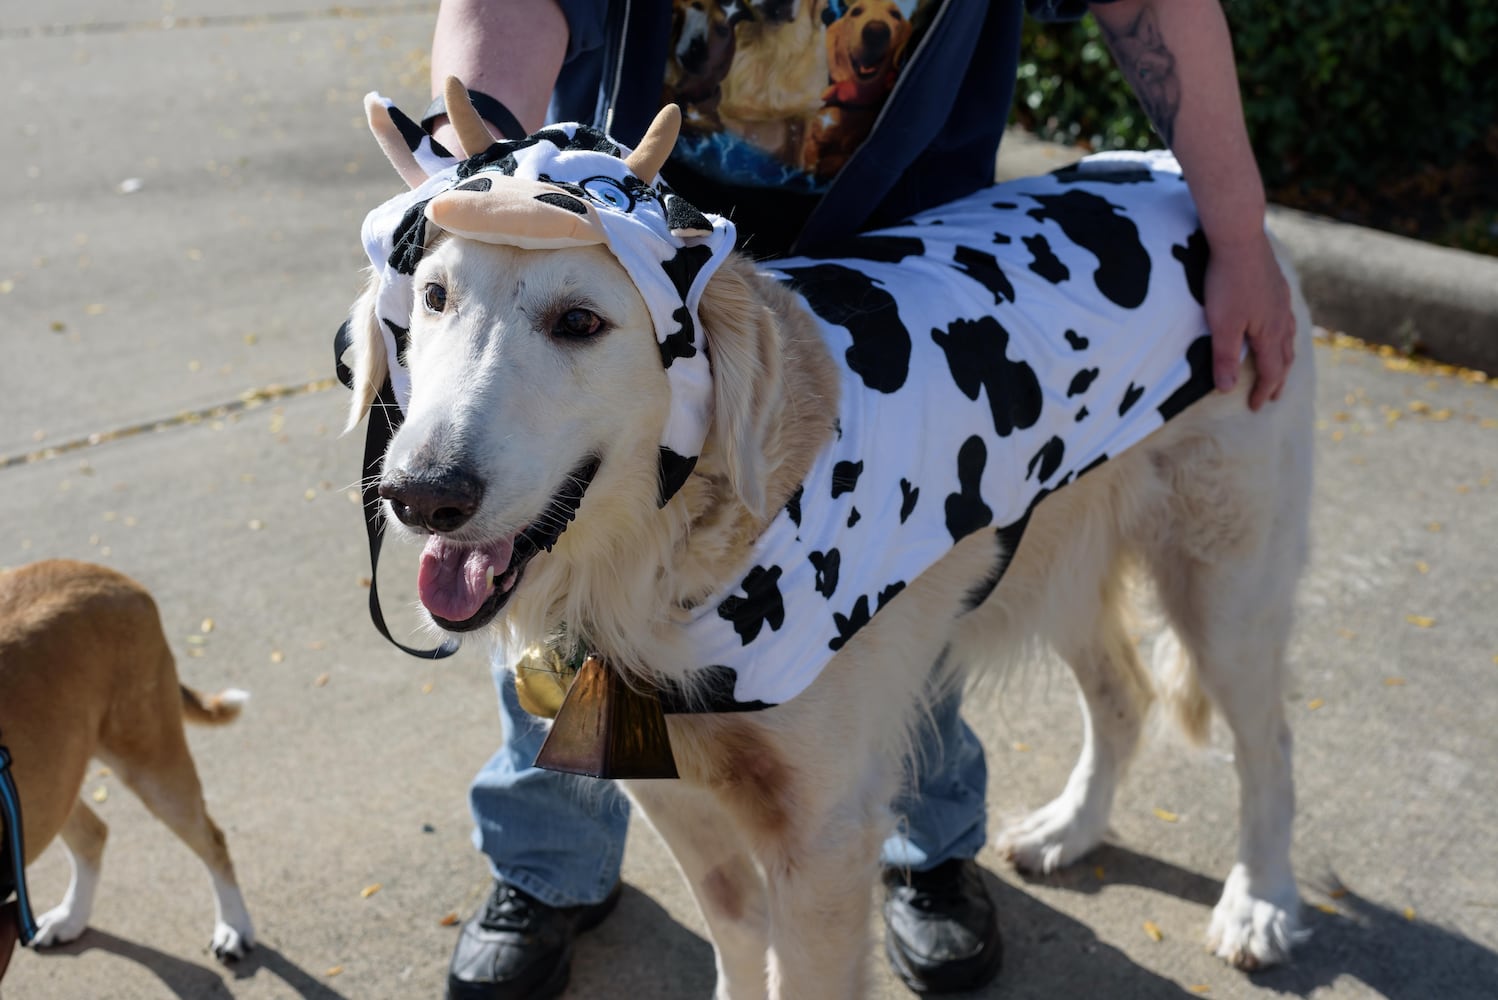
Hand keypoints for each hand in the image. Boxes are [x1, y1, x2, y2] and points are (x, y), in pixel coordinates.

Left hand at [1204, 230, 1295, 410]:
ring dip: (1284, 356)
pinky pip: (1286, 316)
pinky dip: (1284, 332)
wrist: (1238, 238)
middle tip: (1274, 396)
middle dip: (1278, 380)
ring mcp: (1281, 301)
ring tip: (1281, 366)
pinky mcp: (1276, 285)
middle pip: (1284, 357)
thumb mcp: (1221, 325)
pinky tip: (1278, 326)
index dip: (1263, 391)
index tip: (1257, 407)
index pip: (1270, 371)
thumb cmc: (1227, 282)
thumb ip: (1225, 357)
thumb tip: (1227, 389)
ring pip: (1289, 336)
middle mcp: (1282, 319)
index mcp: (1269, 333)